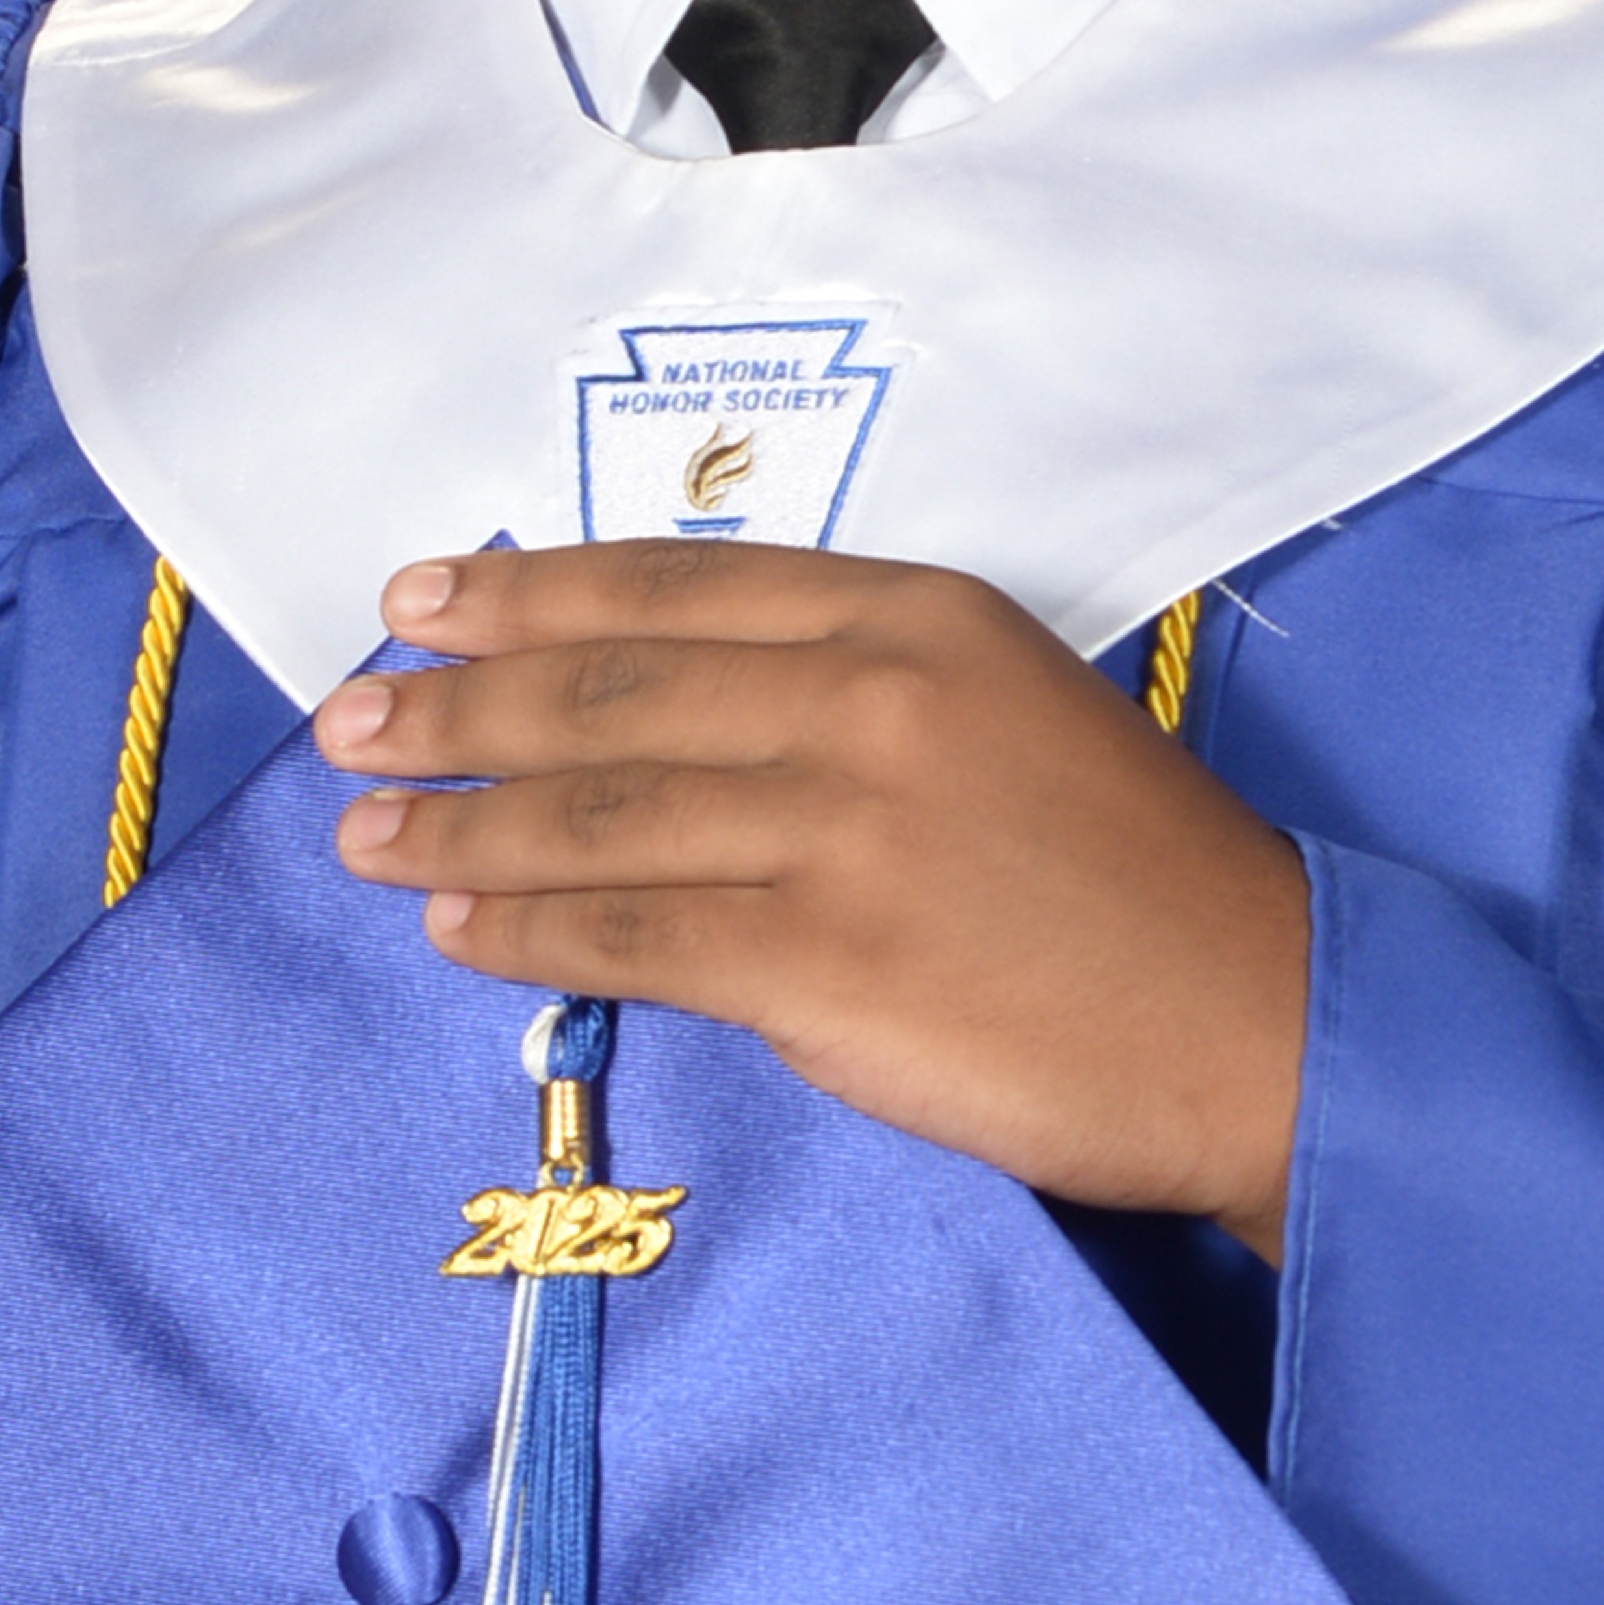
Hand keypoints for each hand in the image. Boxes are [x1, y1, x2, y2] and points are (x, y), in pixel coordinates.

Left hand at [321, 543, 1304, 1254]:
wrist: (1256, 1018)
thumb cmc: (1135, 878)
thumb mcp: (1006, 710)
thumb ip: (852, 685)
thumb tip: (669, 706)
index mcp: (915, 617)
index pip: (676, 586)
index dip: (530, 591)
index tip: (421, 599)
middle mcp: (866, 701)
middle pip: (610, 688)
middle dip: (455, 704)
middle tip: (348, 717)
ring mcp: (839, 832)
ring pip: (597, 815)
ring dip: (458, 823)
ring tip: (362, 830)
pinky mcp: (824, 964)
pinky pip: (629, 939)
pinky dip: (522, 932)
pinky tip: (456, 925)